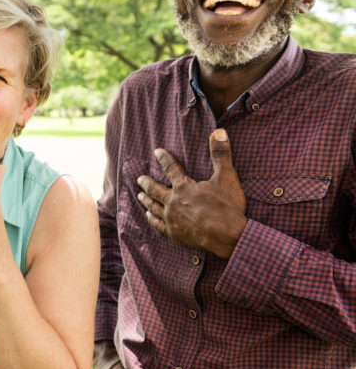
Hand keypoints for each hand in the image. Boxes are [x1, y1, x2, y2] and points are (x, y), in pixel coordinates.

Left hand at [135, 129, 246, 258]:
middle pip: (155, 189)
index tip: (156, 152)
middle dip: (146, 182)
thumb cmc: (227, 207)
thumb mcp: (227, 177)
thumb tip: (219, 131)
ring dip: (146, 200)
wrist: (229, 237)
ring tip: (139, 195)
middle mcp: (173, 201)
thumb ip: (221, 154)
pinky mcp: (174, 233)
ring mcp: (171, 218)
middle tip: (139, 178)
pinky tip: (148, 216)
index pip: (170, 168)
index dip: (163, 159)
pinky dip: (151, 218)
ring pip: (153, 206)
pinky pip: (157, 224)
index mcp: (184, 186)